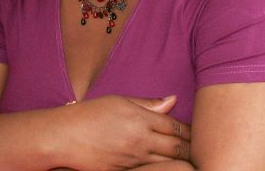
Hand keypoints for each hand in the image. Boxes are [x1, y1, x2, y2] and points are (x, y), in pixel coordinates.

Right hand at [58, 95, 190, 170]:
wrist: (63, 137)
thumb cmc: (90, 114)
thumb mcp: (119, 101)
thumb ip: (148, 103)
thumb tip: (172, 99)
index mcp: (140, 119)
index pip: (175, 127)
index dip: (190, 131)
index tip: (199, 132)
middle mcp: (140, 141)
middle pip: (177, 148)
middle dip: (192, 149)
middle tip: (201, 149)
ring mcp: (132, 161)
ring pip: (167, 165)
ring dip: (181, 163)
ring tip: (191, 161)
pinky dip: (163, 170)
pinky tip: (167, 168)